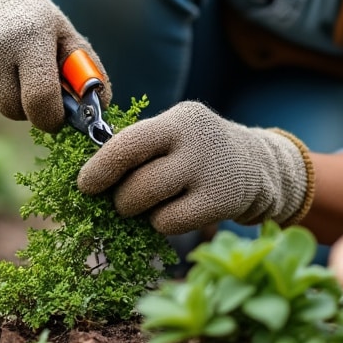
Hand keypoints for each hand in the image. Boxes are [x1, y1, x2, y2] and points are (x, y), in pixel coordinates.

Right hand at [0, 0, 110, 131]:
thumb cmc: (34, 17)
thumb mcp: (65, 33)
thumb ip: (87, 71)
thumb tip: (100, 110)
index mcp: (32, 39)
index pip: (41, 98)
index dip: (53, 116)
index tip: (60, 114)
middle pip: (20, 111)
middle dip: (36, 109)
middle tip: (42, 87)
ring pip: (3, 110)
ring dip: (16, 102)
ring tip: (19, 72)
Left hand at [76, 101, 313, 234]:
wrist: (257, 164)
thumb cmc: (196, 151)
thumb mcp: (174, 131)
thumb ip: (139, 145)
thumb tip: (92, 175)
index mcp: (178, 119)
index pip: (128, 143)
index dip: (100, 167)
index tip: (84, 185)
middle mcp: (195, 143)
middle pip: (136, 181)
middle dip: (119, 197)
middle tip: (122, 200)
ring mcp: (210, 174)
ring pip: (149, 204)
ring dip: (137, 211)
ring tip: (149, 204)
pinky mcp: (219, 203)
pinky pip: (168, 223)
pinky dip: (161, 223)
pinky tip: (173, 212)